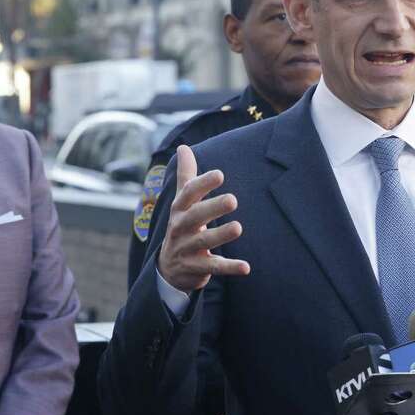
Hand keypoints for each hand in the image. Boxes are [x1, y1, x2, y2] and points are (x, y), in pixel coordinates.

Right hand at [157, 145, 250, 292]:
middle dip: (212, 207)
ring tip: (238, 227)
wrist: (168, 268)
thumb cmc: (182, 226)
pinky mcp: (196, 267)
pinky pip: (213, 267)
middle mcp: (181, 227)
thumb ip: (186, 176)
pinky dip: (229, 267)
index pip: (188, 194)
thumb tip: (183, 147)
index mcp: (180, 209)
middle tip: (233, 199)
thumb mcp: (181, 202)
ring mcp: (187, 248)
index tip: (220, 174)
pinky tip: (246, 267)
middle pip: (196, 216)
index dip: (202, 184)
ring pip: (204, 241)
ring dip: (221, 235)